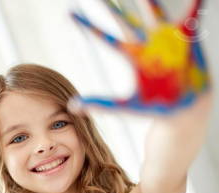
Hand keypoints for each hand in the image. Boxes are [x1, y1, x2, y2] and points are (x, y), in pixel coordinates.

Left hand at [70, 0, 209, 113]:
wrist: (185, 110)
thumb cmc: (156, 108)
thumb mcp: (126, 107)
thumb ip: (101, 105)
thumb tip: (71, 106)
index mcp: (131, 55)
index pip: (104, 37)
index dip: (87, 25)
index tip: (69, 15)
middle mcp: (146, 44)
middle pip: (126, 20)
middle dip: (113, 7)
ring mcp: (166, 40)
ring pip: (153, 13)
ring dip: (147, 1)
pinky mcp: (186, 39)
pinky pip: (192, 17)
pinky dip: (194, 5)